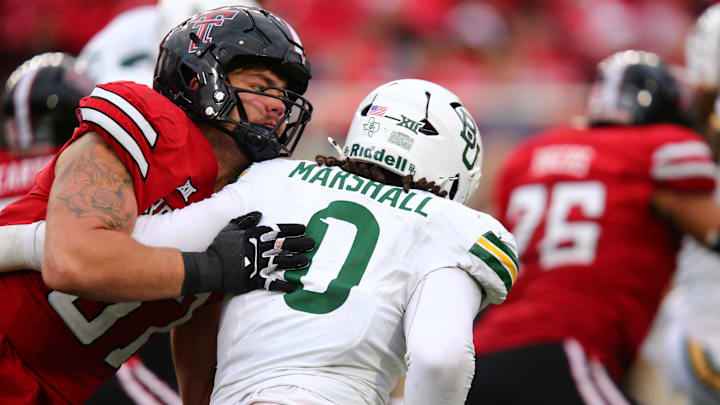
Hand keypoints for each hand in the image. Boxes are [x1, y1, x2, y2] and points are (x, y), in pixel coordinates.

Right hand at [181, 211, 314, 295]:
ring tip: (307, 262)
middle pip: (283, 246)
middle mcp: (258, 250)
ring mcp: (257, 266)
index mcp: (254, 237)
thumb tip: (259, 213)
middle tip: (313, 243)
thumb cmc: (219, 248)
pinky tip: (293, 287)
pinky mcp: (253, 280)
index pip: (277, 231)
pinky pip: (271, 284)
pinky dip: (282, 286)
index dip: (291, 229)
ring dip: (295, 262)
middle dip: (299, 244)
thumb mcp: (230, 228)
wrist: (209, 268)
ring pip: (281, 263)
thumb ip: (246, 220)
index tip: (304, 228)